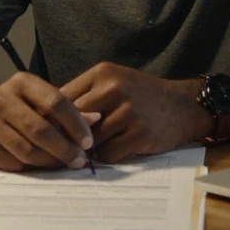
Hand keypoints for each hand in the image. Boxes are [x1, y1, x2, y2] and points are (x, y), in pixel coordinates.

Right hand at [0, 72, 99, 171]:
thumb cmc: (18, 103)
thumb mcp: (40, 97)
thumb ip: (67, 109)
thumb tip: (96, 119)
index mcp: (21, 82)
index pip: (55, 102)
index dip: (75, 124)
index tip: (88, 142)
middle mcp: (1, 99)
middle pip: (40, 129)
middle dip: (64, 148)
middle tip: (80, 160)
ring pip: (27, 150)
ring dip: (50, 161)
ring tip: (64, 164)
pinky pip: (13, 163)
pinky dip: (31, 167)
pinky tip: (41, 165)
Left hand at [61, 62, 208, 163]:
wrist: (183, 106)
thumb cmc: (141, 96)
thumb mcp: (113, 83)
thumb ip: (84, 94)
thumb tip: (46, 116)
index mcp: (102, 73)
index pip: (62, 98)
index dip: (52, 118)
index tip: (49, 131)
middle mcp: (114, 89)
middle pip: (73, 121)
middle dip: (68, 136)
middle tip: (68, 146)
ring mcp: (128, 111)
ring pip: (88, 140)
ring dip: (90, 148)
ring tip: (101, 144)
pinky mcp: (139, 134)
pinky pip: (107, 154)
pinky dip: (109, 156)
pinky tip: (119, 148)